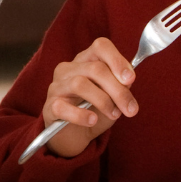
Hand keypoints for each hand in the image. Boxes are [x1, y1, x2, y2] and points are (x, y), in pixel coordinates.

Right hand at [41, 38, 136, 157]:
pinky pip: (63, 107)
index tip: (130, 79)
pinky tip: (92, 120)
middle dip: (118, 90)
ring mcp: (57, 87)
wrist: (74, 135)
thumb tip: (128, 80)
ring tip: (114, 114)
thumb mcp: (113, 96)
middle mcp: (68, 69)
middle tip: (131, 109)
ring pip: (80, 84)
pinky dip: (81, 115)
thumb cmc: (94, 110)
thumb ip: (121, 85)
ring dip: (103, 101)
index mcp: (86, 60)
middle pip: (95, 68)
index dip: (117, 60)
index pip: (100, 46)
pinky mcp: (49, 107)